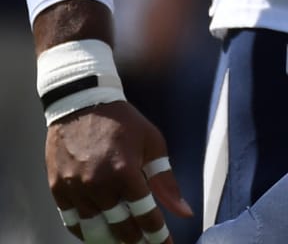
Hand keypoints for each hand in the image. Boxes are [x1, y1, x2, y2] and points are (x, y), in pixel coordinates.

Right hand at [48, 101, 190, 243]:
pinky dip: (86, 233)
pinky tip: (98, 235)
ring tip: (125, 243)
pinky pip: (72, 223)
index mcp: (125, 171)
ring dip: (111, 241)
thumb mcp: (152, 142)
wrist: (82, 103)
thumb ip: (165, 179)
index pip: (144, 215)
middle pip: (119, 228)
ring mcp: (75, 189)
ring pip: (94, 230)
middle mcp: (98, 184)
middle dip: (136, 241)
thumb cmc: (123, 121)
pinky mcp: (58, 190)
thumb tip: (183, 211)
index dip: (157, 235)